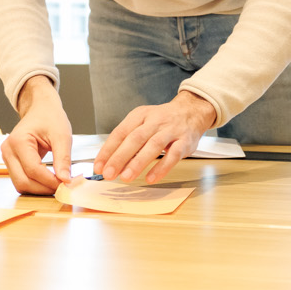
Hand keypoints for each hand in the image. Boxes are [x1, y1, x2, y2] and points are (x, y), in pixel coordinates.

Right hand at [2, 78, 75, 194]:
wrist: (40, 109)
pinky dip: (35, 184)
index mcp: (18, 141)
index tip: (66, 184)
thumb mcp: (62, 136)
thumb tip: (66, 180)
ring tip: (57, 184)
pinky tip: (49, 180)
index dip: (50, 181)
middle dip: (43, 188)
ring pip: (20, 184)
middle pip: (23, 181)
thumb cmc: (50, 117)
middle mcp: (8, 151)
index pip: (33, 170)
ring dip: (39, 189)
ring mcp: (7, 157)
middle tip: (63, 187)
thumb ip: (63, 159)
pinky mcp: (11, 162)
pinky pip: (21, 180)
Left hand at [93, 90, 216, 183]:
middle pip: (135, 139)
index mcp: (140, 115)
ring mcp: (171, 130)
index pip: (120, 133)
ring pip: (153, 146)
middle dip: (120, 157)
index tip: (99, 166)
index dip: (108, 150)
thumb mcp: (143, 123)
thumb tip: (110, 163)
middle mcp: (155, 121)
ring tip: (126, 177)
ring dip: (138, 163)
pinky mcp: (185, 142)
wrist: (192, 111)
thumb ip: (128, 142)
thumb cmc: (162, 121)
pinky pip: (173, 155)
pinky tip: (150, 178)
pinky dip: (161, 168)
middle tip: (108, 174)